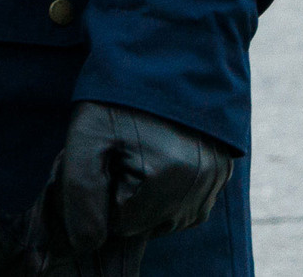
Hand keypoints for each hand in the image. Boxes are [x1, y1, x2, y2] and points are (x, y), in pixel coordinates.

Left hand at [36, 102, 232, 273]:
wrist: (162, 57)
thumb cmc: (117, 97)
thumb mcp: (86, 134)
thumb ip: (80, 190)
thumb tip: (87, 244)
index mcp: (168, 175)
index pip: (121, 224)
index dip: (104, 192)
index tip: (106, 156)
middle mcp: (201, 184)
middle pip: (147, 224)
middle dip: (126, 196)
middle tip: (121, 152)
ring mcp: (216, 181)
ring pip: (168, 218)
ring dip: (147, 196)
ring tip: (140, 151)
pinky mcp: (222, 175)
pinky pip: (188, 207)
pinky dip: (168, 193)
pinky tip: (158, 159)